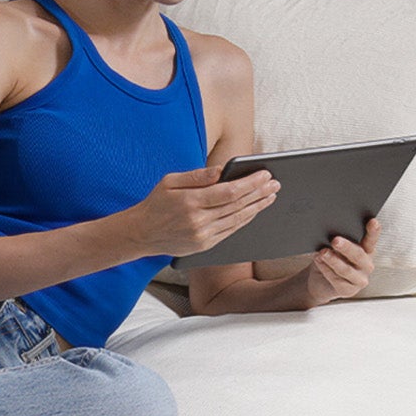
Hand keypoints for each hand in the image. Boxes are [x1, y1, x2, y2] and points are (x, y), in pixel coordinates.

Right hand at [123, 165, 279, 258]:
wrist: (141, 234)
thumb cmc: (156, 203)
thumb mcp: (170, 181)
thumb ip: (197, 176)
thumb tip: (222, 169)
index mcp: (190, 202)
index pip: (228, 192)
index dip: (250, 183)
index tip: (264, 175)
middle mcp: (198, 221)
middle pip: (237, 205)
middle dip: (259, 193)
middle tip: (275, 183)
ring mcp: (202, 236)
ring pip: (238, 219)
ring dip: (257, 207)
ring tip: (271, 196)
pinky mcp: (205, 245)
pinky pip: (231, 231)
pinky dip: (245, 220)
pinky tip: (254, 210)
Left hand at [300, 218, 379, 306]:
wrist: (320, 282)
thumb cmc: (329, 260)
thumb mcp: (333, 249)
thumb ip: (336, 242)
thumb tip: (327, 233)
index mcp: (366, 251)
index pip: (371, 240)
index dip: (374, 231)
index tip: (373, 221)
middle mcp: (366, 265)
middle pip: (358, 255)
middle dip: (346, 247)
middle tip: (335, 240)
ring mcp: (359, 279)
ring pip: (346, 269)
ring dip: (333, 260)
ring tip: (322, 253)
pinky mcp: (349, 291)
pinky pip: (337, 280)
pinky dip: (326, 270)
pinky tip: (319, 262)